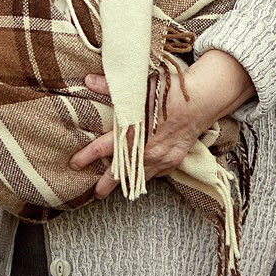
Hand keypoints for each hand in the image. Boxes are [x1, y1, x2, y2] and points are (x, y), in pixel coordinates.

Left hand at [70, 52, 253, 196]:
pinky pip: (157, 173)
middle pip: (120, 173)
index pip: (103, 148)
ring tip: (116, 190)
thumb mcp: (140, 86)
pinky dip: (148, 175)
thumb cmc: (169, 91)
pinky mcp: (174, 160)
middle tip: (95, 193)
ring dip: (127, 184)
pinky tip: (142, 175)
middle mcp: (146, 150)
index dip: (86, 157)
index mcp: (133, 132)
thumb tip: (88, 81)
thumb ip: (112, 87)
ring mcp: (161, 158)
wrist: (201, 99)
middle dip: (106, 185)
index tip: (74, 164)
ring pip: (140, 177)